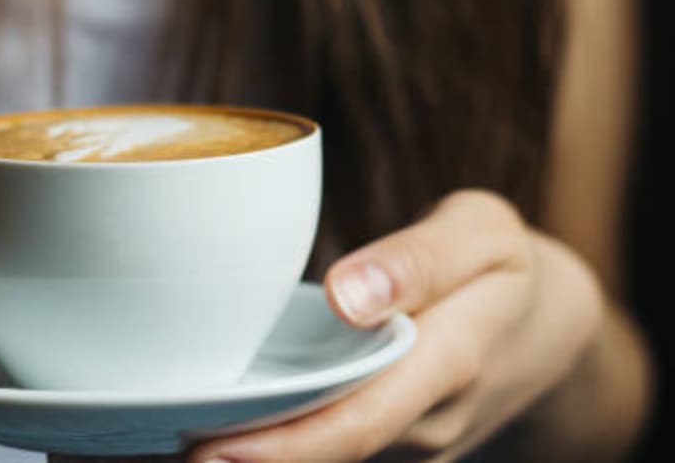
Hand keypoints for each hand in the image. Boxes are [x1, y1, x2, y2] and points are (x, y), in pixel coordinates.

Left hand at [54, 190, 603, 461]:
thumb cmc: (505, 266)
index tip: (204, 453)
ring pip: (308, 460)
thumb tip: (350, 294)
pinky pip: (309, 447)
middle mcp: (415, 422)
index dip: (281, 448)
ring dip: (227, 460)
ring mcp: (395, 440)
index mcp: (445, 365)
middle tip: (128, 459)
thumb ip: (420, 262)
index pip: (357, 421)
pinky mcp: (373, 435)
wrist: (552, 330)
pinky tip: (176, 431)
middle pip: (317, 458)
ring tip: (122, 449)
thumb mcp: (484, 235)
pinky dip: (249, 446)